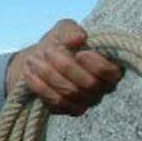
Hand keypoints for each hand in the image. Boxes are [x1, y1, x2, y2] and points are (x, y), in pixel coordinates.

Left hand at [5, 19, 123, 114]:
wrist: (39, 60)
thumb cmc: (59, 44)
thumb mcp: (63, 30)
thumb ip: (72, 30)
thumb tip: (80, 38)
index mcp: (109, 67)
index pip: (111, 73)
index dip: (95, 64)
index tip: (78, 53)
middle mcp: (103, 88)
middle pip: (88, 84)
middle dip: (64, 66)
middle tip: (46, 51)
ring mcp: (87, 101)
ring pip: (70, 93)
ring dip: (48, 74)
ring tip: (33, 60)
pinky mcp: (70, 110)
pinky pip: (57, 103)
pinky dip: (40, 86)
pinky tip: (30, 73)